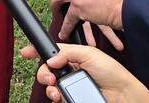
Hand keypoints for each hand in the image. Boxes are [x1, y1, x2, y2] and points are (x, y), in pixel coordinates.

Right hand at [22, 43, 148, 102]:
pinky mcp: (72, 98)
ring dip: (49, 88)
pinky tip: (60, 97)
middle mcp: (70, 71)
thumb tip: (51, 59)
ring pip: (50, 86)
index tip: (26, 52)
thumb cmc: (111, 71)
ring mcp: (70, 85)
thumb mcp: (90, 54)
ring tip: (56, 90)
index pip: (52, 52)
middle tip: (49, 78)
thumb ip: (68, 53)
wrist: (122, 93)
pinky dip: (56, 98)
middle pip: (47, 70)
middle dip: (43, 73)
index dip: (37, 51)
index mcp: (73, 56)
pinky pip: (58, 98)